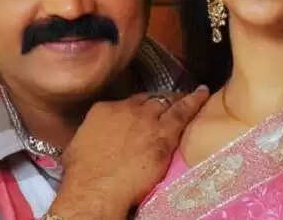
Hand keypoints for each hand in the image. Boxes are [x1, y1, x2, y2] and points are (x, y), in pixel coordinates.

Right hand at [48, 86, 209, 218]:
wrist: (96, 188)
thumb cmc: (82, 175)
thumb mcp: (79, 147)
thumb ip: (92, 136)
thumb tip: (94, 140)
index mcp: (104, 110)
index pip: (126, 103)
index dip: (136, 108)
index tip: (141, 113)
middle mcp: (127, 109)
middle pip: (147, 100)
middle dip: (157, 101)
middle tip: (167, 103)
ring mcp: (147, 119)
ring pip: (166, 101)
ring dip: (177, 99)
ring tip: (188, 95)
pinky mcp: (164, 133)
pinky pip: (183, 112)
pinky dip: (194, 101)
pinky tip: (203, 93)